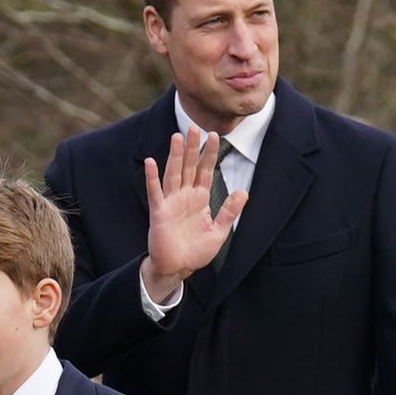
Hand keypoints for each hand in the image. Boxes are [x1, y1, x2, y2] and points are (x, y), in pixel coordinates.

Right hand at [139, 129, 246, 302]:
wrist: (178, 267)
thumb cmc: (196, 251)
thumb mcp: (219, 231)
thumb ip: (229, 211)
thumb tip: (244, 192)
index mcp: (200, 198)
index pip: (206, 171)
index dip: (209, 154)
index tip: (215, 136)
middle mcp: (185, 196)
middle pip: (189, 167)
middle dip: (193, 148)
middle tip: (196, 127)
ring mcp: (171, 202)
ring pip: (173, 173)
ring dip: (175, 156)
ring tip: (177, 137)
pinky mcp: (159, 212)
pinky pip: (155, 192)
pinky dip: (152, 177)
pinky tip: (151, 162)